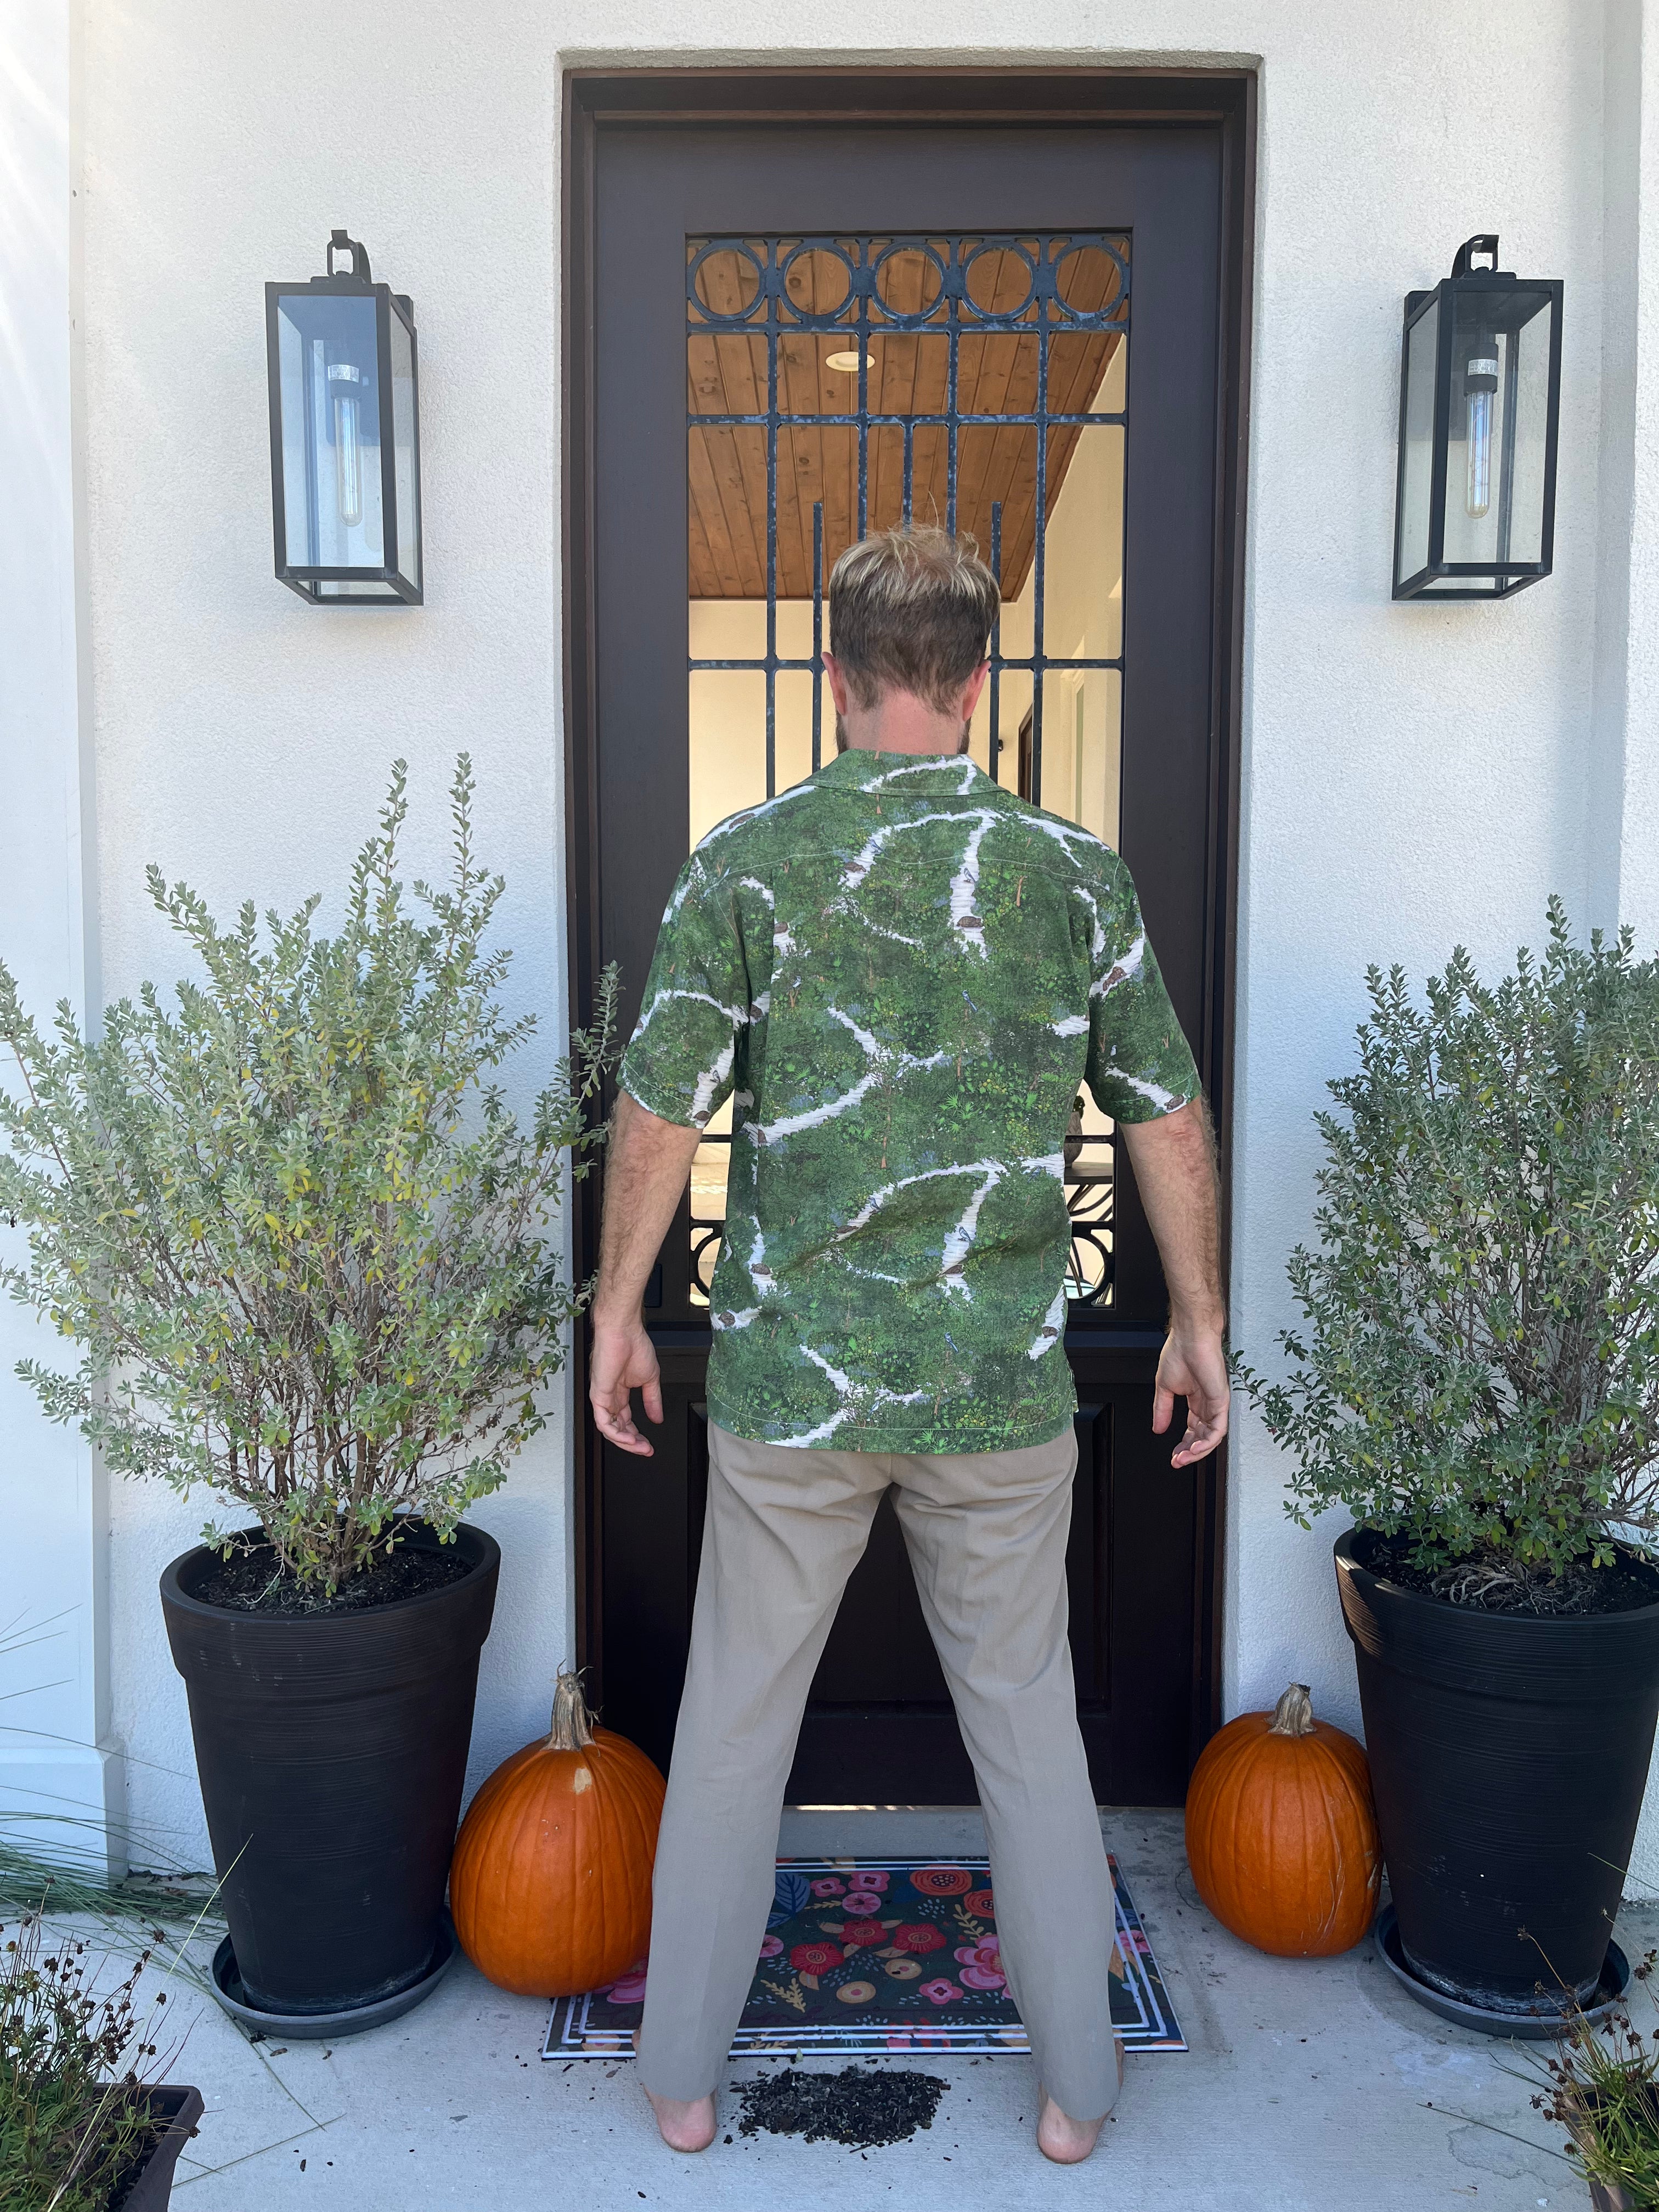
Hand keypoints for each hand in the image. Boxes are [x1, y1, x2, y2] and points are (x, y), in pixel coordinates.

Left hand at [589, 1316, 663, 1456]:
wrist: (624, 1330)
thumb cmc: (634, 1346)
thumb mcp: (650, 1379)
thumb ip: (652, 1400)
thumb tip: (658, 1418)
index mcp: (620, 1393)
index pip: (625, 1422)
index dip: (637, 1436)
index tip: (648, 1445)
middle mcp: (609, 1398)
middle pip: (617, 1429)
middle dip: (633, 1443)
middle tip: (646, 1450)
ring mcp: (602, 1397)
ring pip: (609, 1430)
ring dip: (625, 1442)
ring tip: (640, 1447)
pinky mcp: (597, 1395)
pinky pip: (603, 1422)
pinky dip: (617, 1434)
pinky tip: (630, 1439)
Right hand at [1152, 1317, 1229, 1467]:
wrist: (1190, 1337)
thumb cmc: (1179, 1352)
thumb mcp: (1164, 1387)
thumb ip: (1162, 1409)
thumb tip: (1157, 1428)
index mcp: (1195, 1399)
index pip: (1192, 1429)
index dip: (1183, 1444)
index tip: (1173, 1455)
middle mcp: (1207, 1403)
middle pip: (1201, 1436)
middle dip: (1189, 1452)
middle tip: (1177, 1461)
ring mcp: (1215, 1403)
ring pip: (1211, 1437)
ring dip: (1197, 1451)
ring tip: (1183, 1458)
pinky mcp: (1221, 1401)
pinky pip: (1218, 1429)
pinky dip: (1206, 1442)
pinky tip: (1194, 1448)